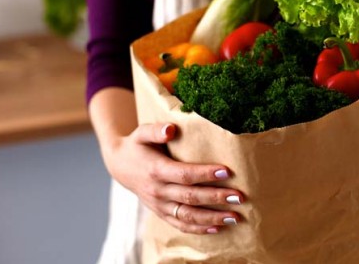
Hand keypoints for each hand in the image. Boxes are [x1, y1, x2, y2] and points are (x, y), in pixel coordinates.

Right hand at [102, 122, 244, 234]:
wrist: (120, 165)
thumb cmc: (137, 145)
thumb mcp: (141, 132)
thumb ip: (156, 130)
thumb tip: (171, 128)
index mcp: (156, 170)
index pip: (184, 174)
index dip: (205, 174)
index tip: (227, 171)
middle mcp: (158, 191)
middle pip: (191, 197)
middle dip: (216, 198)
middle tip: (239, 197)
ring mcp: (159, 205)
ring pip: (188, 216)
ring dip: (213, 218)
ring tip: (235, 217)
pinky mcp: (161, 213)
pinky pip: (181, 225)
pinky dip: (199, 229)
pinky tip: (218, 228)